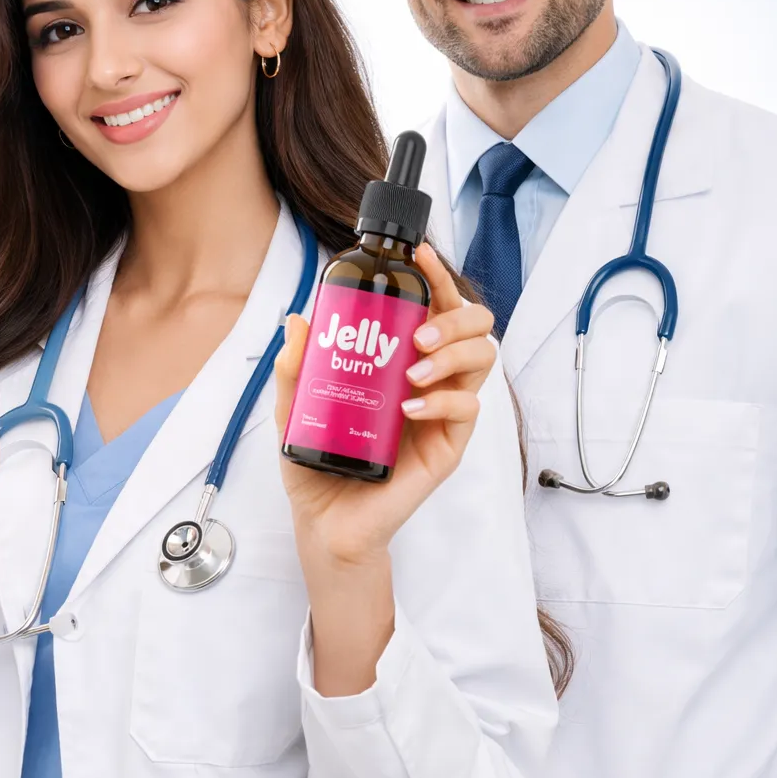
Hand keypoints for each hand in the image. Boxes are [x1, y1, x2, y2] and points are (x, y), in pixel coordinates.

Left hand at [275, 244, 495, 565]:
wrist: (325, 522)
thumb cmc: (318, 461)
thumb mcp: (293, 409)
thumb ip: (294, 369)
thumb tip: (298, 319)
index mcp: (402, 360)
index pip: (434, 307)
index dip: (435, 276)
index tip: (417, 255)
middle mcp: (431, 379)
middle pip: (474, 326)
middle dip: (455, 315)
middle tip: (418, 333)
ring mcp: (444, 411)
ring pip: (482, 360)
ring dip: (453, 353)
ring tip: (414, 370)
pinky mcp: (448, 446)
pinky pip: (468, 409)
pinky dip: (444, 400)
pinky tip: (411, 407)